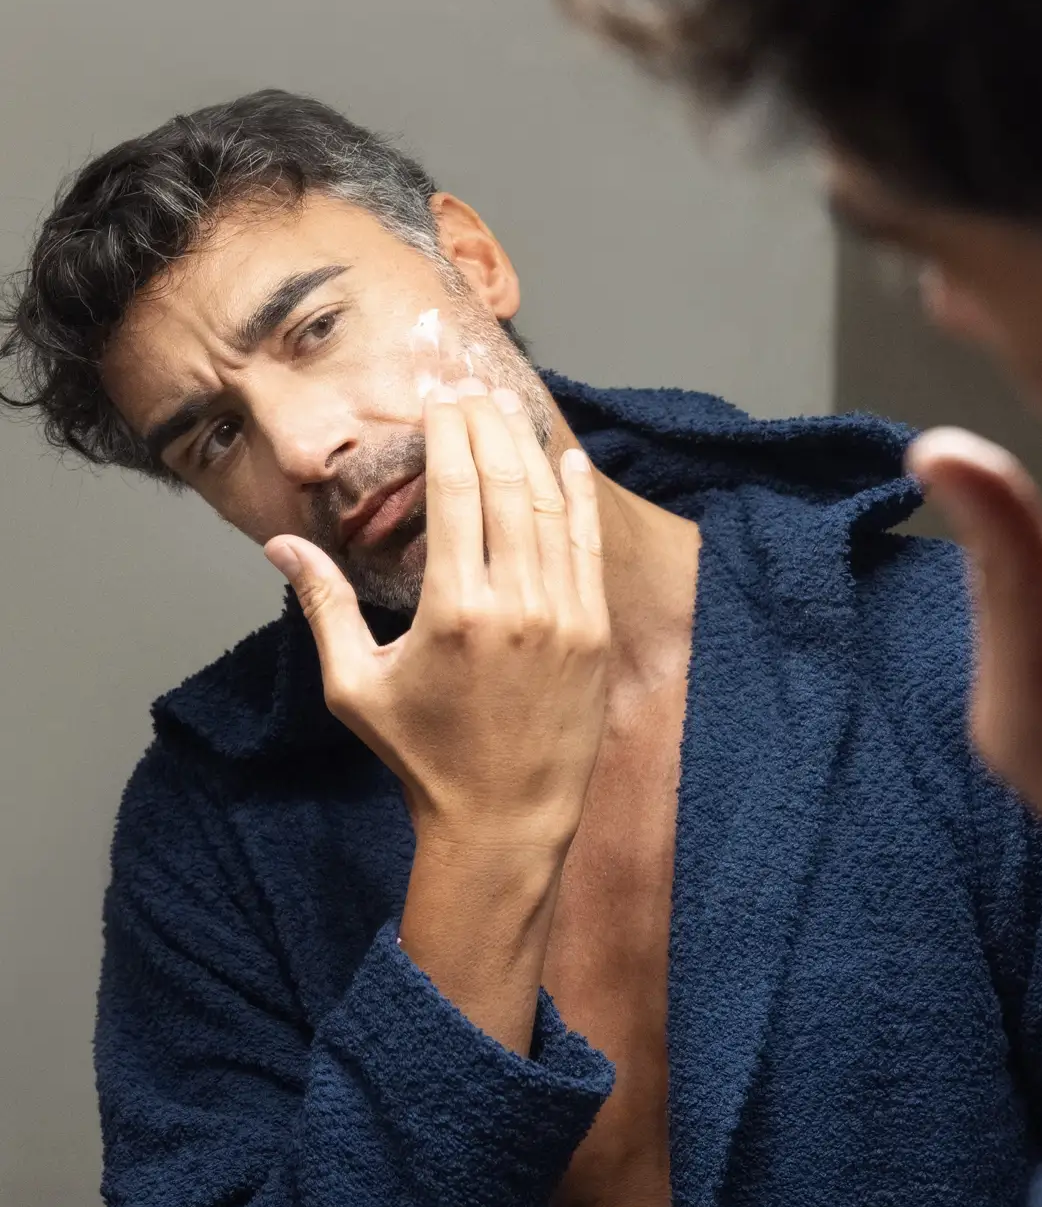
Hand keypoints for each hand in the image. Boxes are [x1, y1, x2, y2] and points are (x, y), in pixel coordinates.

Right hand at [266, 383, 608, 861]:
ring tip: (509, 408)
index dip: (450, 435)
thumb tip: (280, 543)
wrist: (505, 818)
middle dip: (488, 425)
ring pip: (550, 508)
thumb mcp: (355, 686)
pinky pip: (587, 547)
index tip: (440, 400)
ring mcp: (565, 615)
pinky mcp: (595, 632)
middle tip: (471, 388)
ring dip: (530, 450)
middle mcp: (518, 603)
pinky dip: (578, 499)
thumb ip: (324, 606)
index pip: (459, 491)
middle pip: (506, 484)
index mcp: (455, 610)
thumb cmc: (422, 756)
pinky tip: (568, 461)